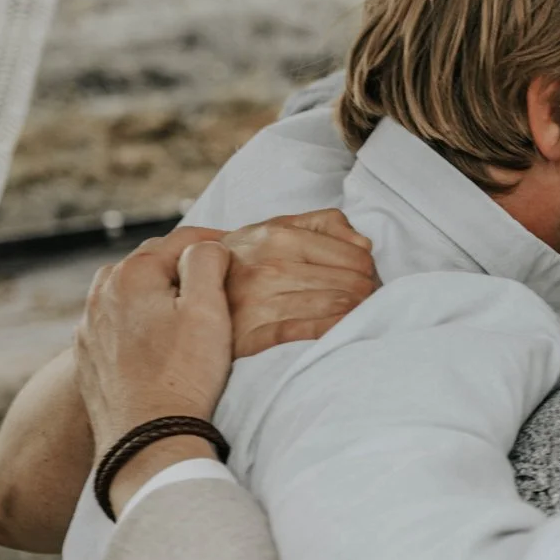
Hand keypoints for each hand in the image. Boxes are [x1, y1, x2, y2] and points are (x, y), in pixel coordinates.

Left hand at [74, 231, 236, 449]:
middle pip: (152, 262)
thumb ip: (207, 262)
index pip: (180, 240)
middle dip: (184, 264)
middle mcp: (102, 293)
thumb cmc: (184, 375)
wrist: (147, 439)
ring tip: (188, 305)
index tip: (238, 250)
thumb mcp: (208, 310)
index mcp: (131, 275)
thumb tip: (206, 247)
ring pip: (131, 292)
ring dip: (159, 290)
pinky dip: (140, 319)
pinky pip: (117, 322)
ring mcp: (90, 326)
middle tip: (218, 277)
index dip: (215, 240)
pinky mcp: (89, 355)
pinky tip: (160, 337)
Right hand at [219, 208, 378, 355]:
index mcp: (279, 236)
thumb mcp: (278, 226)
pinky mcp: (251, 335)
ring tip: (353, 314)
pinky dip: (331, 331)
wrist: (190, 292)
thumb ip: (325, 224)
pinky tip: (339, 329)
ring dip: (354, 313)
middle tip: (363, 300)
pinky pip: (307, 333)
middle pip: (351, 285)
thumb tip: (363, 245)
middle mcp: (269, 267)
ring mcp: (258, 302)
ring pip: (336, 308)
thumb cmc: (247, 257)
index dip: (368, 270)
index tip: (365, 278)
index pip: (356, 257)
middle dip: (365, 293)